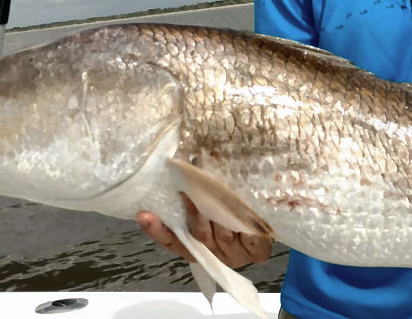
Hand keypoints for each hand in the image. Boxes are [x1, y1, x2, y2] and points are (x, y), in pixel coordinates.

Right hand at [137, 194, 272, 267]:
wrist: (268, 221)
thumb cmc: (234, 206)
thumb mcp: (211, 198)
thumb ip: (194, 189)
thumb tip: (179, 157)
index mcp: (197, 246)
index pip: (172, 241)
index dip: (157, 230)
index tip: (144, 214)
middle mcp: (214, 252)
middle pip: (199, 235)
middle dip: (194, 213)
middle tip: (189, 192)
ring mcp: (236, 254)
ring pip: (223, 236)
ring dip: (219, 217)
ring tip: (218, 198)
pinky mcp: (258, 252)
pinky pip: (251, 241)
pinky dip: (247, 230)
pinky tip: (246, 221)